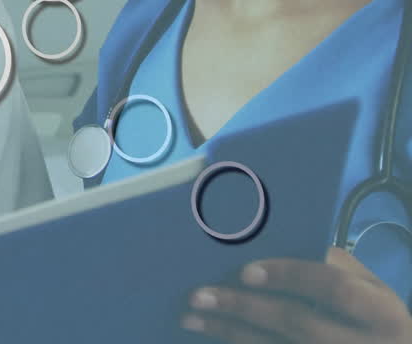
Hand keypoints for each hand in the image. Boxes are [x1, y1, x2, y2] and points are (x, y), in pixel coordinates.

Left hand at [181, 247, 411, 342]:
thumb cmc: (372, 315)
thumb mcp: (369, 288)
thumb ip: (331, 265)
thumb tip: (271, 242)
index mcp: (384, 313)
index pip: (335, 289)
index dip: (290, 277)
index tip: (246, 270)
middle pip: (297, 325)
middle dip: (244, 308)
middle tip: (199, 294)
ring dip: (229, 332)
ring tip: (190, 317)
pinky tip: (211, 336)